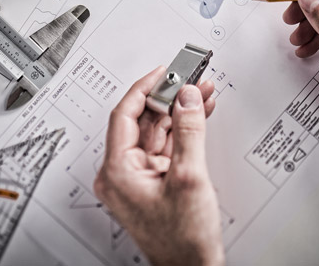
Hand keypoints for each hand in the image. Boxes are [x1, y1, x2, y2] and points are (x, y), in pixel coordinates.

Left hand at [94, 66, 224, 265]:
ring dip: (180, 111)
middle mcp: (123, 172)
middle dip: (170, 98)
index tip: (162, 72)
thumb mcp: (188, 177)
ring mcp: (140, 175)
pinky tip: (198, 113)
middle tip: (189, 79)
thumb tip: (187, 98)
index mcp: (118, 171)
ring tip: (201, 92)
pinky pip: (167, 144)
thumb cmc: (183, 238)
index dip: (144, 88)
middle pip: (144, 121)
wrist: (193, 265)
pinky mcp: (155, 178)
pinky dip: (183, 129)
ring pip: (158, 131)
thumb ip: (189, 131)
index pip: (125, 115)